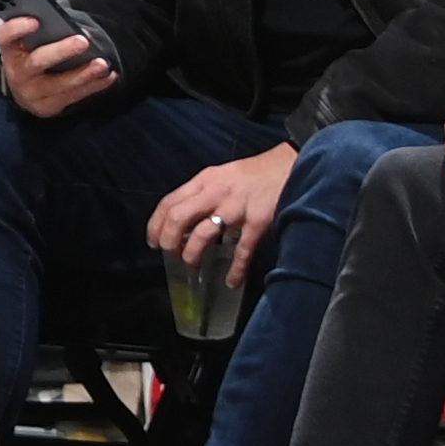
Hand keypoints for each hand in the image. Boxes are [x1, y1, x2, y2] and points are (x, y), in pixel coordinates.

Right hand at [0, 11, 116, 117]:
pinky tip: (108, 76)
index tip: (36, 20)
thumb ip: (41, 30)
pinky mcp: (47, 107)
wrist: (24, 88)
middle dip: (61, 51)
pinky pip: (73, 97)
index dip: (17, 28)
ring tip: (102, 63)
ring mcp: (32, 93)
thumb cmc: (32, 54)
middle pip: (37, 61)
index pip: (6, 36)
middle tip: (83, 41)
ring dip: (84, 73)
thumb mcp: (29, 41)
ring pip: (59, 84)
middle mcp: (17, 72)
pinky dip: (94, 86)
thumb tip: (70, 24)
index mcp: (10, 49)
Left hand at [150, 141, 299, 276]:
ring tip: (191, 264)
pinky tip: (232, 280)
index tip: (153, 242)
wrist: (291, 164)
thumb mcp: (221, 176)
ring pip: (204, 233)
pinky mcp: (258, 220)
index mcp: (205, 180)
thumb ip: (203, 194)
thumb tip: (184, 221)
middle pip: (179, 216)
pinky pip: (242, 250)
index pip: (170, 202)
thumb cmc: (254, 174)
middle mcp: (216, 192)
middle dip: (169, 239)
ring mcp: (237, 206)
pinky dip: (236, 269)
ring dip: (193, 253)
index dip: (156, 224)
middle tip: (170, 254)